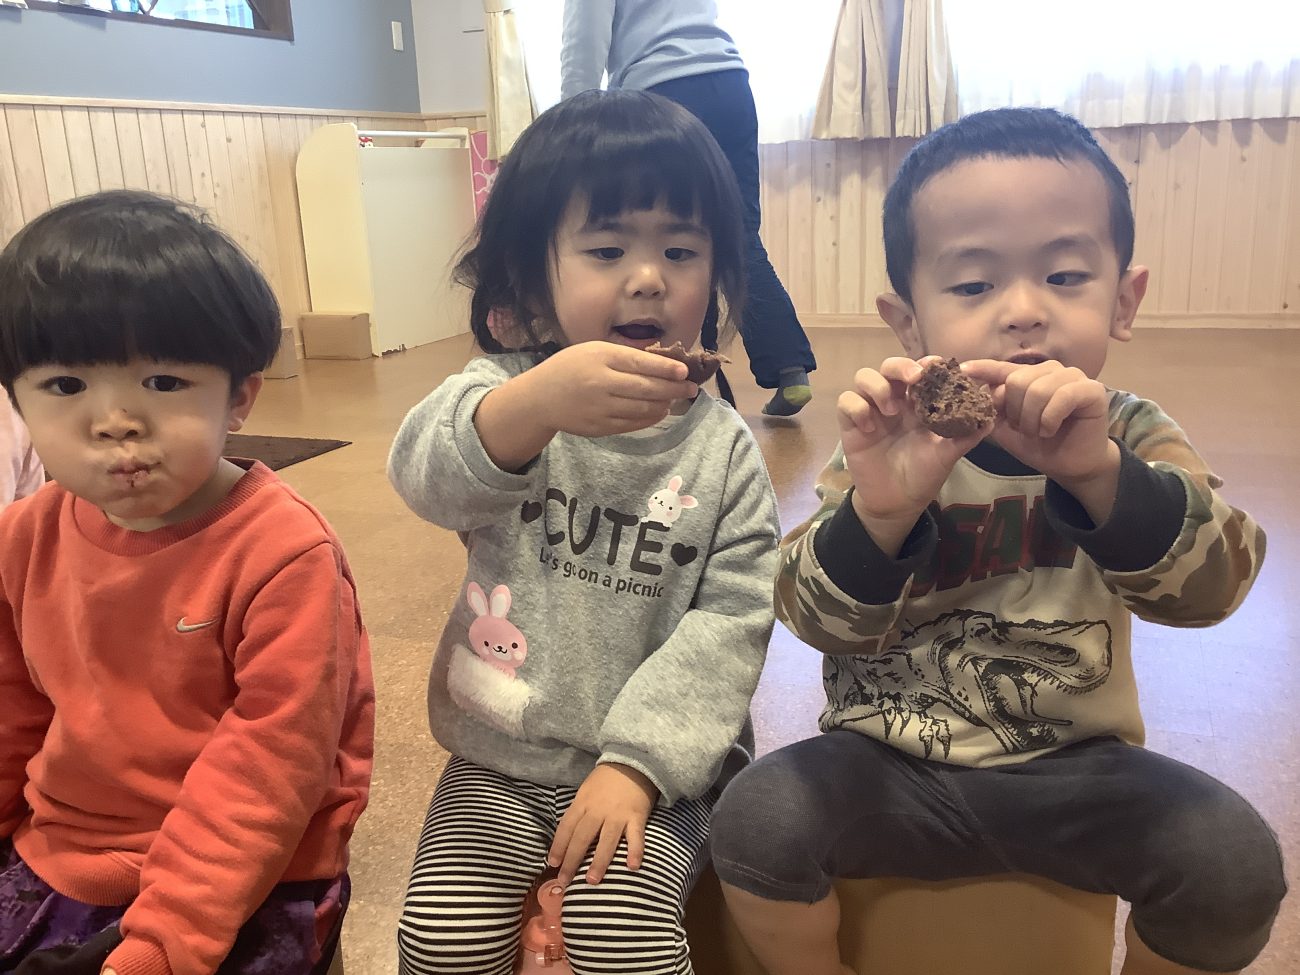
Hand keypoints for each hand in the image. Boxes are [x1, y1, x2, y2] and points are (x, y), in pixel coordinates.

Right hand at [531, 343, 697, 437]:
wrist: (539, 398)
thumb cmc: (569, 368)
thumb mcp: (593, 351)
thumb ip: (623, 356)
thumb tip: (661, 364)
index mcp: (601, 358)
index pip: (641, 364)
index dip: (666, 369)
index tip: (685, 371)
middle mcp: (601, 383)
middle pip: (646, 388)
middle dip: (673, 388)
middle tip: (691, 388)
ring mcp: (601, 408)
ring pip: (642, 409)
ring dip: (664, 404)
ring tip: (675, 399)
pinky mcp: (600, 427)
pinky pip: (632, 424)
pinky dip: (650, 418)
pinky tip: (659, 411)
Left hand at [548, 763, 657, 885]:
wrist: (633, 762)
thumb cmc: (606, 779)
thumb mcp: (585, 791)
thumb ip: (578, 812)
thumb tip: (567, 837)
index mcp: (582, 802)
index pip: (566, 827)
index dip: (558, 846)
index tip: (552, 864)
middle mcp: (598, 810)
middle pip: (582, 837)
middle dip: (572, 860)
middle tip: (565, 881)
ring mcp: (618, 814)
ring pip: (606, 840)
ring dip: (599, 861)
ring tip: (592, 881)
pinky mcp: (637, 816)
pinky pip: (636, 836)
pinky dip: (635, 851)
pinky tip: (632, 866)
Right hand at [837, 356, 988, 554]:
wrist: (897, 502)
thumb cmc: (923, 474)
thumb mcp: (948, 455)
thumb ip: (966, 435)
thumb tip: (991, 418)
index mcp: (919, 402)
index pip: (920, 370)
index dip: (927, 363)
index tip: (937, 366)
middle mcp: (894, 400)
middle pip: (889, 366)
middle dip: (901, 366)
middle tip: (914, 380)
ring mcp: (871, 410)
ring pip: (864, 376)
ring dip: (878, 387)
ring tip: (891, 410)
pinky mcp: (851, 424)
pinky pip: (846, 401)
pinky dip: (857, 408)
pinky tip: (869, 427)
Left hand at [962, 359, 1119, 520]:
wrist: (1071, 465)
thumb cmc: (1040, 445)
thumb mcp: (1007, 429)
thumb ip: (993, 409)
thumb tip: (977, 391)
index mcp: (1030, 376)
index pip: (1002, 368)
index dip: (983, 368)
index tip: (963, 370)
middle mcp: (1050, 370)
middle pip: (1017, 381)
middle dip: (1015, 413)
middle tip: (1025, 430)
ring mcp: (1072, 377)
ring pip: (1038, 389)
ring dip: (1033, 419)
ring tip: (1039, 433)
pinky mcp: (1091, 389)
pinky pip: (1062, 397)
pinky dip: (1050, 419)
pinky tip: (1051, 430)